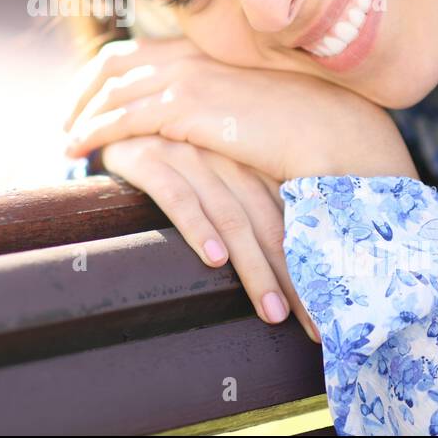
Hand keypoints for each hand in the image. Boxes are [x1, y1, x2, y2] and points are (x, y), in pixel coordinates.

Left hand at [63, 37, 418, 182]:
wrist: (332, 133)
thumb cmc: (304, 125)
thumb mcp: (252, 103)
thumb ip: (219, 101)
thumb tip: (200, 122)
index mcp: (205, 50)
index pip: (136, 50)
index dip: (102, 74)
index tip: (86, 100)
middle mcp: (191, 56)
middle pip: (113, 63)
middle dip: (81, 92)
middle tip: (66, 121)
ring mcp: (187, 78)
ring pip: (112, 90)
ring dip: (81, 116)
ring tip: (67, 142)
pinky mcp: (186, 108)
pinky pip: (124, 116)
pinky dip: (95, 130)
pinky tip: (82, 149)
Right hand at [97, 134, 321, 341]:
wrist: (113, 115)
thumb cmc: (171, 153)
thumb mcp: (216, 168)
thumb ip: (249, 202)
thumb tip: (286, 263)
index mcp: (250, 160)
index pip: (288, 216)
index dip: (307, 264)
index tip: (325, 307)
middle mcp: (226, 156)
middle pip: (267, 222)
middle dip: (290, 277)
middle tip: (309, 323)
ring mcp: (189, 155)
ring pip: (230, 216)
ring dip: (253, 267)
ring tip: (271, 310)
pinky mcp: (149, 158)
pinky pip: (178, 197)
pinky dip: (198, 228)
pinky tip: (215, 260)